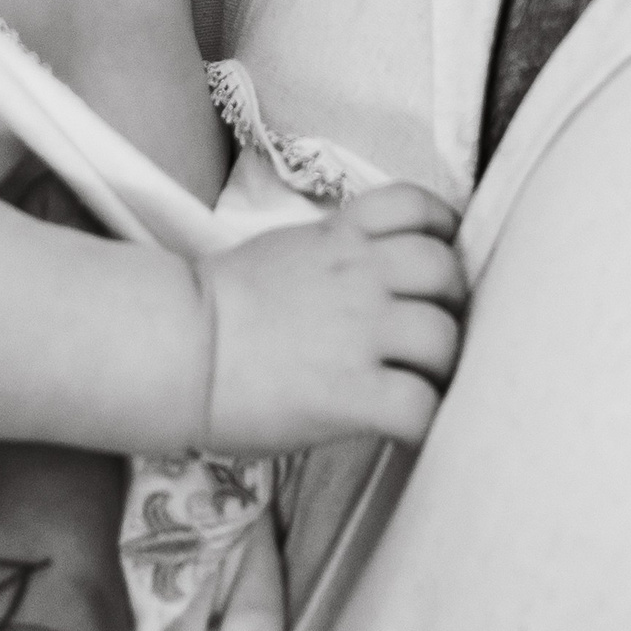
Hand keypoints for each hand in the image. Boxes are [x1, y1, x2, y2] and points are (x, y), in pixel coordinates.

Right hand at [200, 181, 465, 453]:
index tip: (439, 255)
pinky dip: (424, 421)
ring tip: (417, 384)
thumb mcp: (286, 249)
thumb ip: (338, 252)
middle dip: (450, 303)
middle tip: (430, 332)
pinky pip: (421, 407)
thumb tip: (378, 274)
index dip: (441, 229)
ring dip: (440, 367)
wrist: (180, 347)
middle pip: (445, 271)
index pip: (415, 204)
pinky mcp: (352, 394)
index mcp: (339, 236)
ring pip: (444, 339)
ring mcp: (358, 333)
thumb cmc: (221, 305)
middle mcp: (358, 275)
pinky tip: (402, 426)